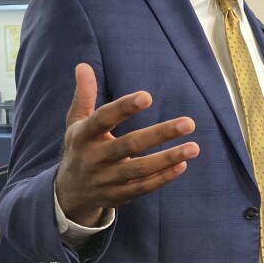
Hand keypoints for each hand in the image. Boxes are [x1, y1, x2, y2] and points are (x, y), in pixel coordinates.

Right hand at [55, 64, 199, 226]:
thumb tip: (83, 66)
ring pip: (140, 170)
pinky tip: (183, 165)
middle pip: (128, 145)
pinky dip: (163, 178)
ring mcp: (106, 179)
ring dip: (168, 158)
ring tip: (194, 147)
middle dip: (159, 134)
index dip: (124, 108)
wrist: (69, 193)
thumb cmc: (81, 148)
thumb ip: (84, 96)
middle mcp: (94, 158)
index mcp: (83, 136)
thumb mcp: (76, 122)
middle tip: (189, 123)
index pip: (103, 119)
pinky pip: (143, 188)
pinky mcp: (118, 196)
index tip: (147, 96)